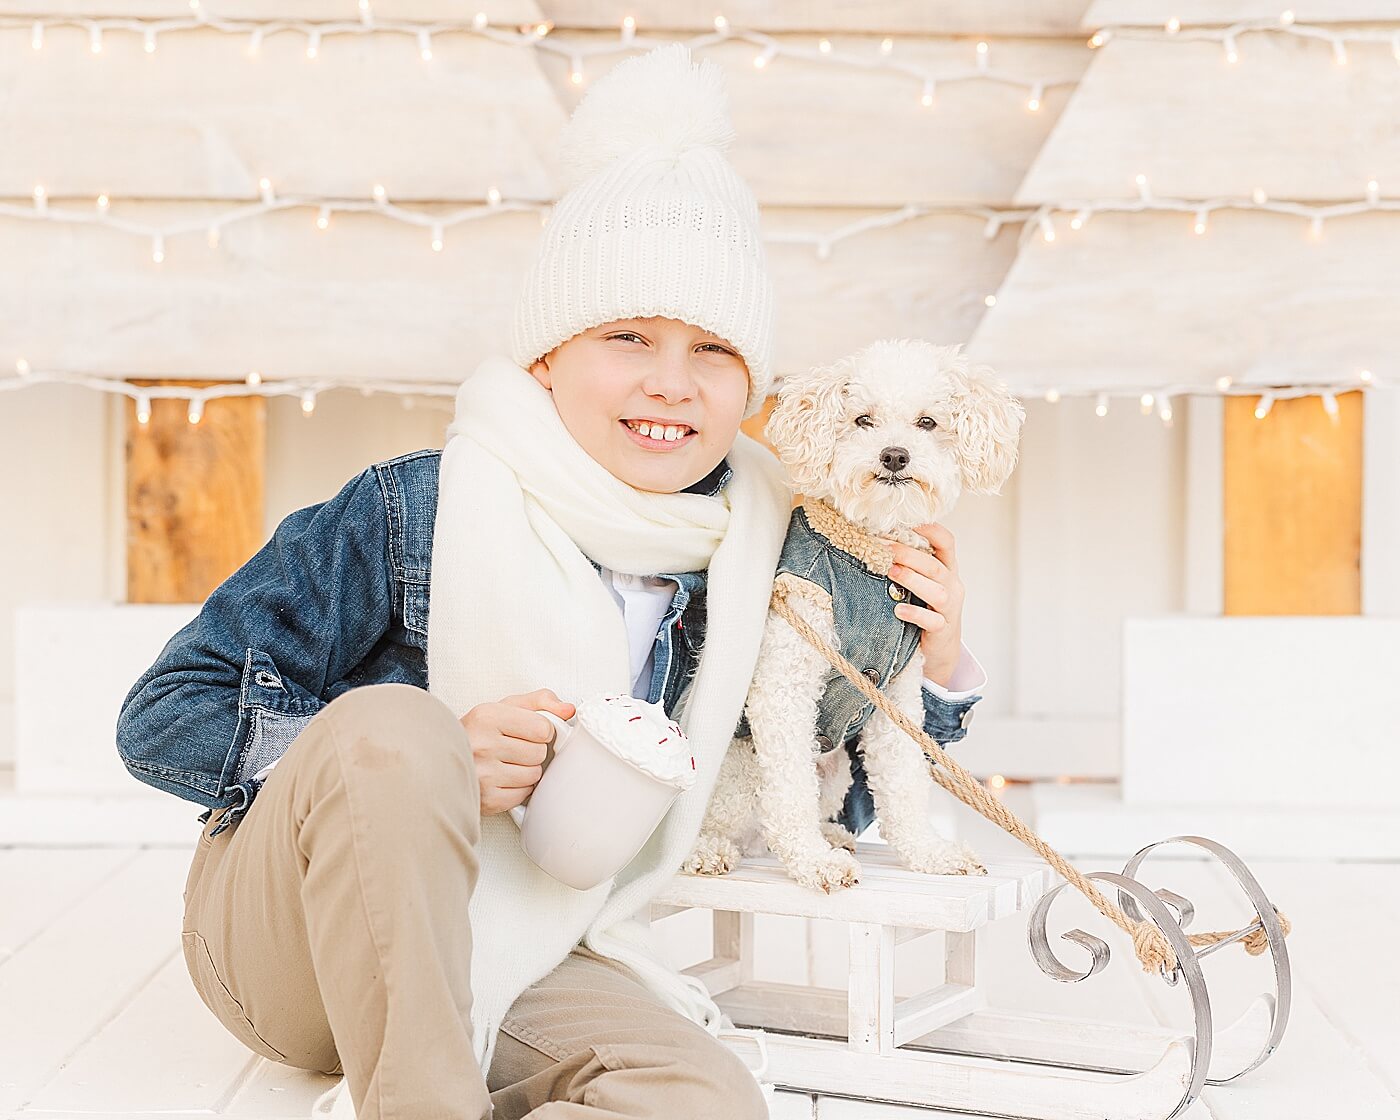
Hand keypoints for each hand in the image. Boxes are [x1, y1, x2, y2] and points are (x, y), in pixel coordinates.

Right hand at [460, 688, 575, 815]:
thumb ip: (540, 702)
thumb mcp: (506, 707)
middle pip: (539, 753)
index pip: (542, 728)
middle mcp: (483, 745)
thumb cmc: (479, 732)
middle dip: (533, 751)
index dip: (541, 730)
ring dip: (526, 770)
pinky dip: (518, 788)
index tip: (529, 731)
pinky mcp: (486, 799)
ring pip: (534, 774)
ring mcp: (483, 774)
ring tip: (507, 763)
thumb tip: (568, 710)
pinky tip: (502, 778)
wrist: (443, 759)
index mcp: (488, 717)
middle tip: (513, 748)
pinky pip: (523, 794)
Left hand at [883, 523, 964, 687]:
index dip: (930, 529)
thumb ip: (910, 564)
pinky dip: (915, 614)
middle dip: (909, 555)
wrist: (941, 648)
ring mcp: (949, 609)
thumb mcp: (923, 582)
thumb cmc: (927, 608)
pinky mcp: (942, 630)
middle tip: (884, 547)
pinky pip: (931, 621)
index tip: (907, 520)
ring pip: (937, 592)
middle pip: (935, 566)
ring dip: (913, 580)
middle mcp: (952, 586)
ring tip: (891, 572)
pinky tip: (899, 609)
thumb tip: (877, 540)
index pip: (946, 543)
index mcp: (947, 569)